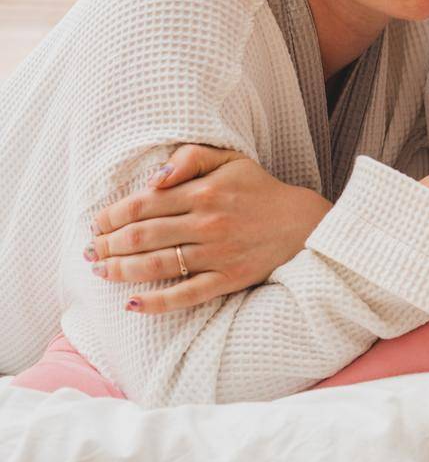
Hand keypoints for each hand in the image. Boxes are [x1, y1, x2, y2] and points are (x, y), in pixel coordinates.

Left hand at [87, 145, 331, 314]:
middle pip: (141, 236)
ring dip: (119, 270)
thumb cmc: (260, 191)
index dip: (111, 215)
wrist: (304, 224)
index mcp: (204, 192)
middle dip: (108, 245)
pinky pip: (185, 295)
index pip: (142, 204)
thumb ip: (191, 157)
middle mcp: (207, 223)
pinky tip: (132, 304)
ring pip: (155, 265)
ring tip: (101, 271)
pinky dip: (156, 302)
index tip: (97, 224)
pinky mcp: (228, 280)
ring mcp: (217, 254)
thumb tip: (155, 178)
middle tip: (91, 251)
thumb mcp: (231, 160)